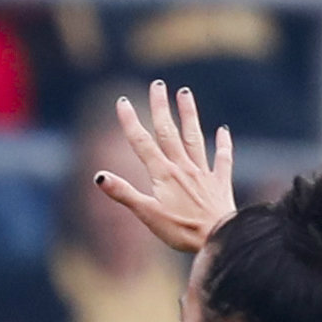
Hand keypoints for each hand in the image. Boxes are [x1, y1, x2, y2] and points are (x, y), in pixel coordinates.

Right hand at [94, 81, 235, 253]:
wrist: (218, 237)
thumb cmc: (180, 229)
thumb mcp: (146, 214)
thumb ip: (123, 193)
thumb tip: (99, 177)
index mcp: (163, 174)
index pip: (142, 143)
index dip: (130, 122)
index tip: (122, 102)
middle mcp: (183, 167)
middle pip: (169, 132)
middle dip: (161, 107)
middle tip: (157, 85)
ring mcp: (203, 173)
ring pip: (194, 137)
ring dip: (189, 114)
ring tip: (184, 93)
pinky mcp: (219, 182)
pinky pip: (222, 158)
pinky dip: (223, 143)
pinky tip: (223, 130)